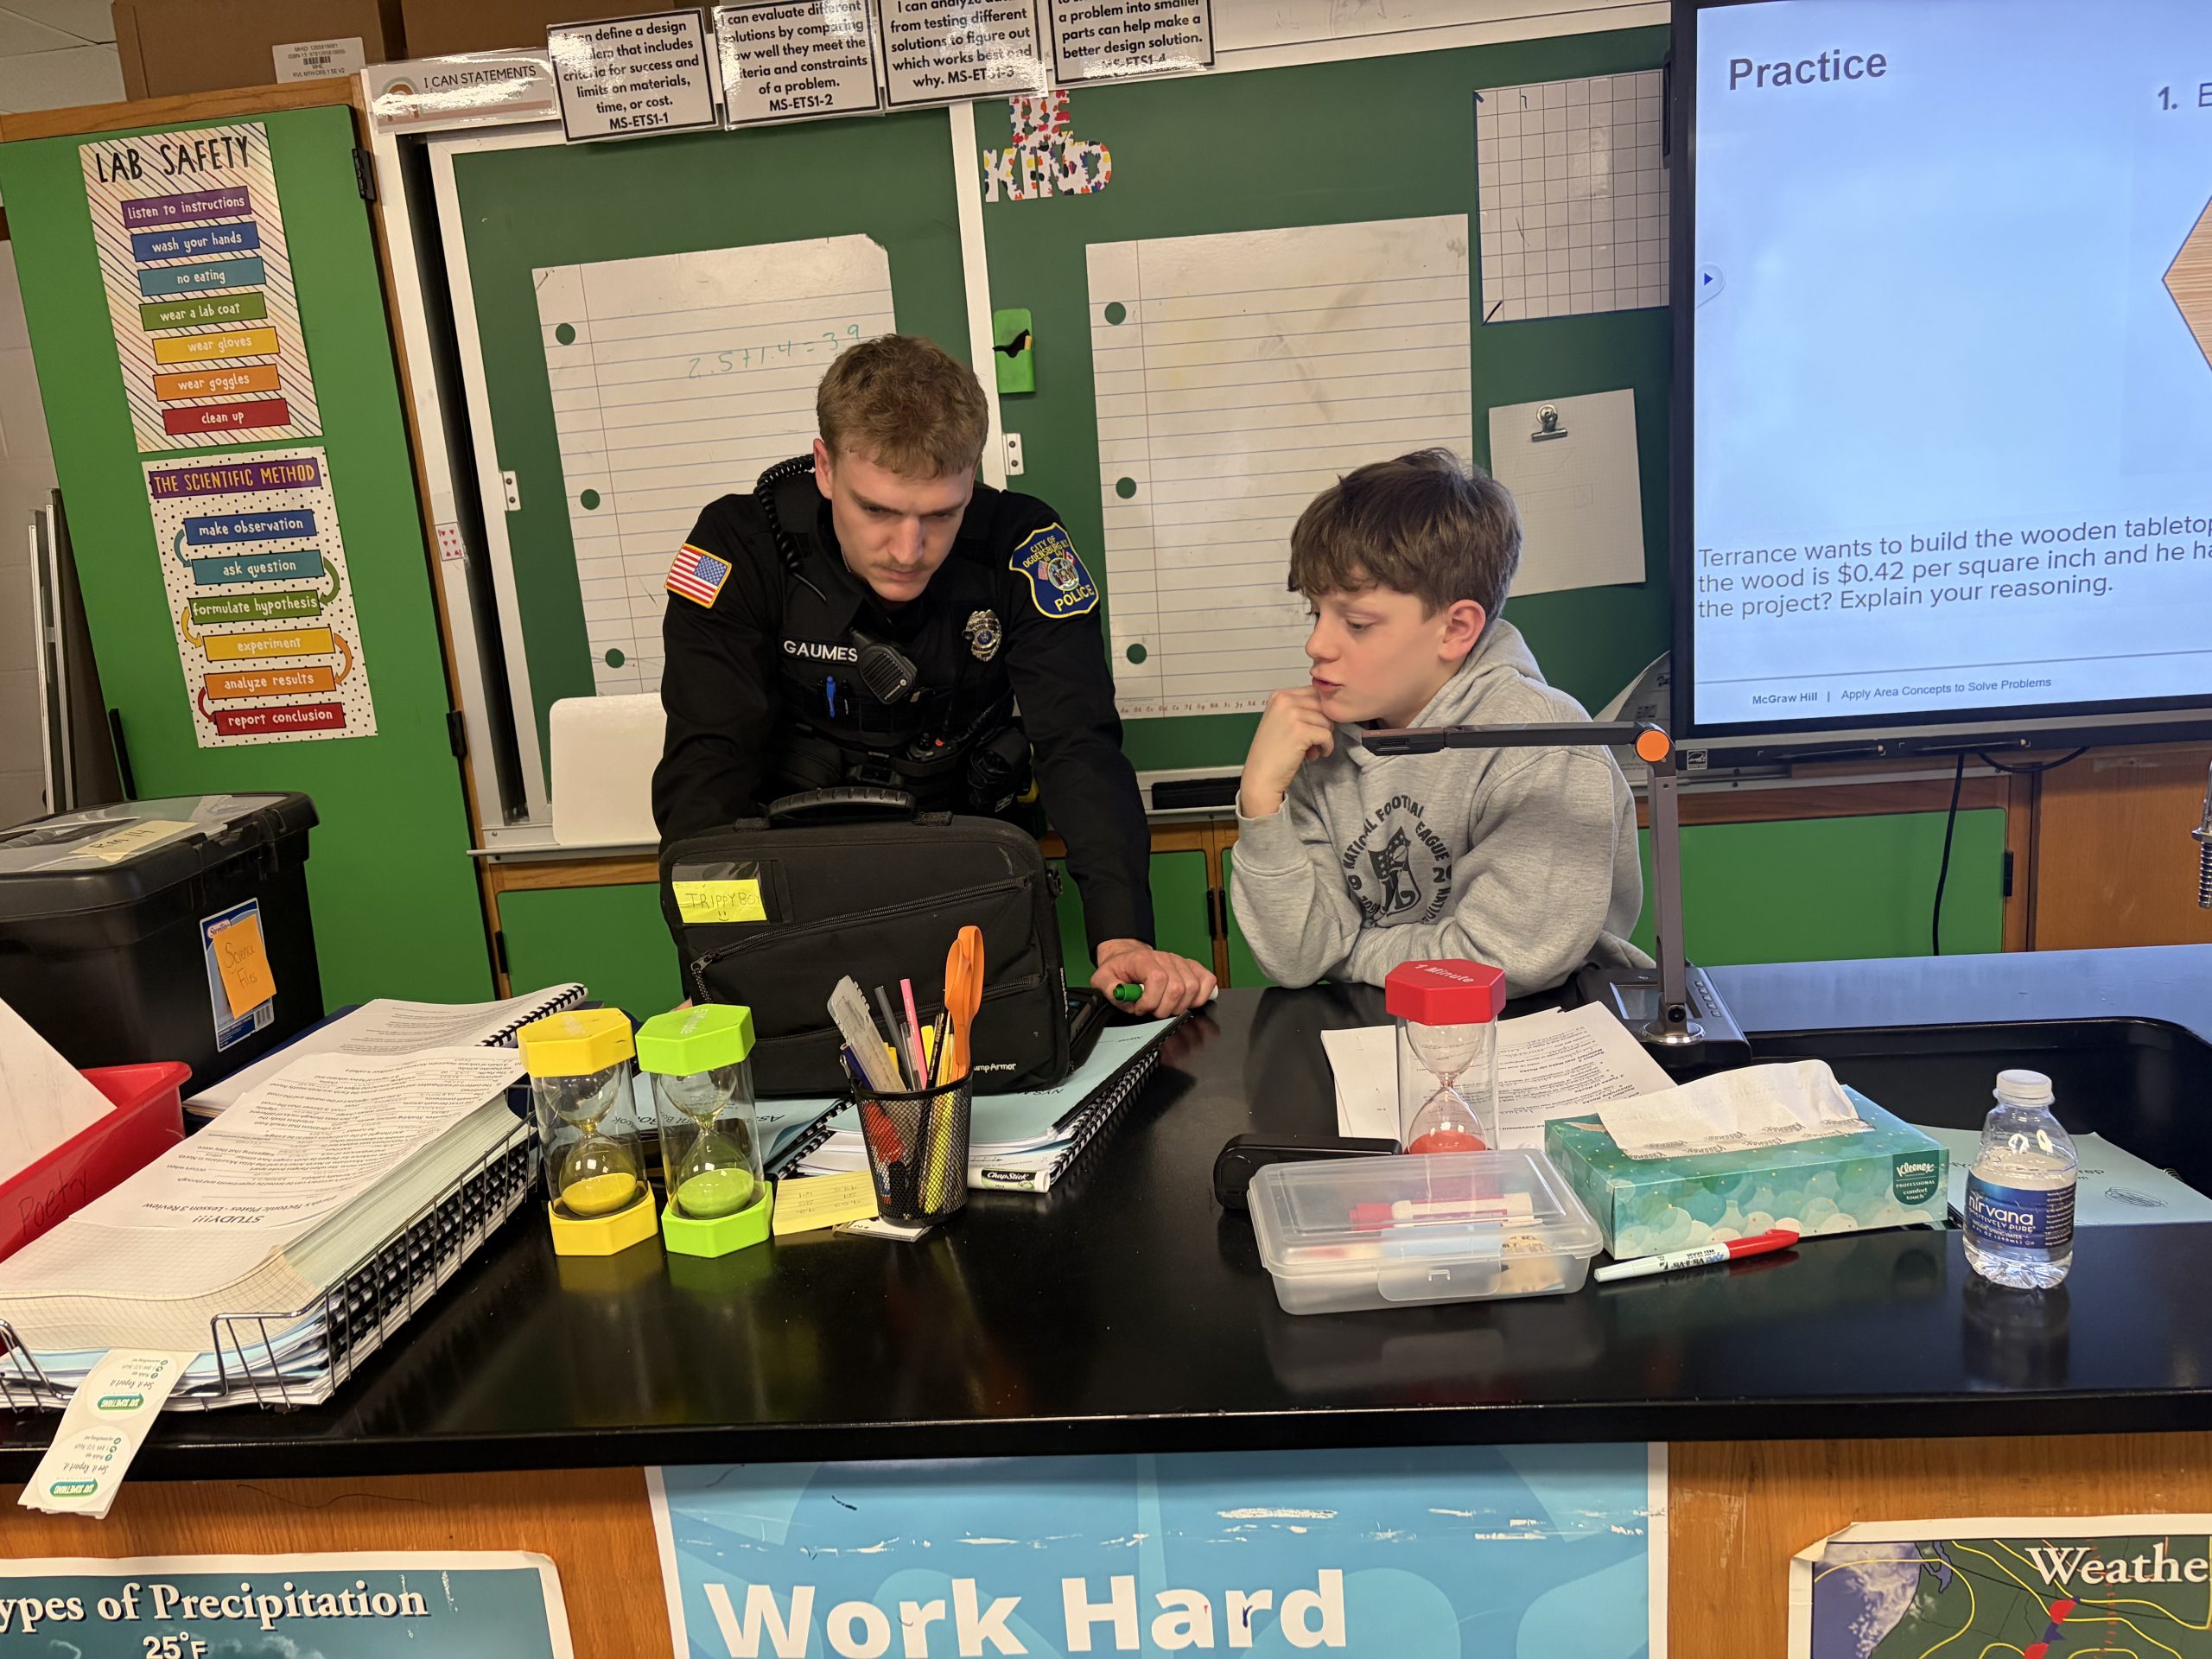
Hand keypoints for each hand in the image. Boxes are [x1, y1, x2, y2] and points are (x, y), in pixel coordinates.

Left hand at [1090, 940, 1217, 1017]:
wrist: (1130, 957)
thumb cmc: (1121, 969)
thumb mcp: (1103, 978)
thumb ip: (1108, 988)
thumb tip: (1120, 994)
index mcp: (1144, 960)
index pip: (1158, 979)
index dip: (1151, 1000)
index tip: (1141, 1008)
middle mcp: (1166, 959)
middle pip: (1178, 987)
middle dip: (1165, 1008)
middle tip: (1153, 1010)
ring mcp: (1181, 962)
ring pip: (1193, 988)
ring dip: (1180, 1005)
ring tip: (1166, 1006)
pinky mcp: (1192, 967)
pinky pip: (1208, 980)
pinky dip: (1201, 995)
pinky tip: (1187, 1001)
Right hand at [1239, 687, 1333, 817]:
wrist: (1261, 776)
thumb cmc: (1272, 752)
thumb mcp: (1282, 721)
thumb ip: (1300, 709)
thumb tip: (1329, 707)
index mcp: (1279, 696)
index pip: (1315, 693)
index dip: (1320, 712)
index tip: (1312, 728)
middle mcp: (1284, 700)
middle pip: (1323, 705)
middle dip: (1323, 724)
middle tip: (1313, 741)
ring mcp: (1292, 714)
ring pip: (1327, 720)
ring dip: (1324, 737)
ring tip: (1311, 749)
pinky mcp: (1300, 731)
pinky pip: (1327, 735)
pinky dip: (1326, 747)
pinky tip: (1314, 754)